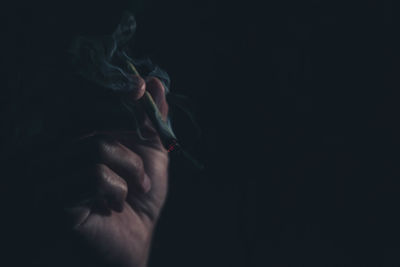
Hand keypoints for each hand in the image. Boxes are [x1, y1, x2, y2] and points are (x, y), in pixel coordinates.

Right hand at [35, 77, 168, 266]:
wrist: (132, 241)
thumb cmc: (139, 198)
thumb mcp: (151, 154)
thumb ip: (152, 121)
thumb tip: (157, 82)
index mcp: (80, 135)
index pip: (89, 100)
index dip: (114, 89)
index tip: (140, 85)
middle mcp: (60, 148)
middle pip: (90, 117)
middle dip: (129, 134)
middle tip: (144, 153)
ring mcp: (52, 172)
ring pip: (97, 145)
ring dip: (130, 169)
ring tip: (134, 190)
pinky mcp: (53, 197)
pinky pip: (93, 174)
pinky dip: (117, 188)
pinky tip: (115, 204)